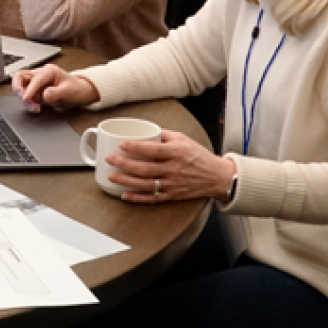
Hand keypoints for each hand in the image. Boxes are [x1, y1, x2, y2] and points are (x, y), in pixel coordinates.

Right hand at [12, 64, 99, 112]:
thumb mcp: (69, 91)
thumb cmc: (77, 89)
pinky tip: (35, 107)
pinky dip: (26, 101)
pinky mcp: (35, 90)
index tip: (27, 99)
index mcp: (49, 71)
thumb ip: (56, 93)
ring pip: (20, 86)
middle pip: (20, 76)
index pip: (34, 79)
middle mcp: (40, 74)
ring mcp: (36, 82)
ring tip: (34, 107)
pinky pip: (25, 94)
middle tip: (24, 99)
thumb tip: (44, 95)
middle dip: (19, 89)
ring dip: (22, 97)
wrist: (81, 93)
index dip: (29, 90)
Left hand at [107, 130, 236, 203]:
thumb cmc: (198, 156)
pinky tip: (124, 195)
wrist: (218, 177)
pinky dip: (137, 198)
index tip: (121, 144)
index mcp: (176, 153)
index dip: (136, 147)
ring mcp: (172, 184)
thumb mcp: (183, 139)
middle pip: (145, 168)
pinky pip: (152, 198)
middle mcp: (174, 169)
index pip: (153, 150)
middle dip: (124, 164)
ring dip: (126, 181)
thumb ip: (163, 134)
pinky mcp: (172, 195)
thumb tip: (143, 129)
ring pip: (146, 184)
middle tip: (109, 159)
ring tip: (111, 176)